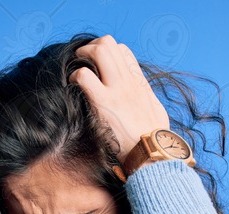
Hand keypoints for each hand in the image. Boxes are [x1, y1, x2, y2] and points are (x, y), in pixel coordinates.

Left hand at [69, 35, 170, 166]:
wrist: (154, 155)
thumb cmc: (155, 140)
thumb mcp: (155, 112)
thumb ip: (145, 99)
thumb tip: (141, 98)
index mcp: (140, 83)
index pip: (123, 51)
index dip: (107, 52)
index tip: (97, 65)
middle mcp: (129, 81)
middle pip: (109, 44)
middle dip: (90, 47)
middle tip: (80, 61)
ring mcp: (117, 90)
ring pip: (98, 51)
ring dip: (81, 55)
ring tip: (74, 68)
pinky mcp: (104, 103)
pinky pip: (84, 76)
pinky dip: (74, 76)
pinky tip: (73, 86)